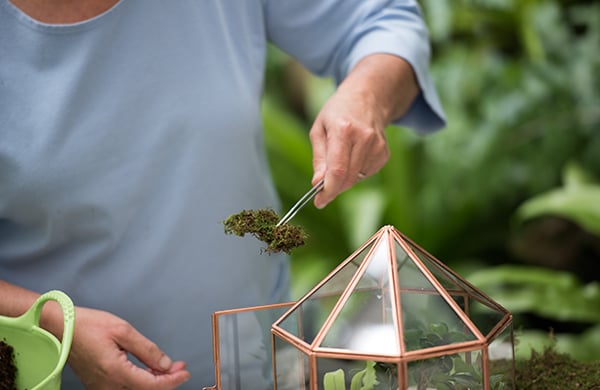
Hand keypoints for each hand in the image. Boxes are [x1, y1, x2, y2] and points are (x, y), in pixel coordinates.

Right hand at [67, 307, 189, 388]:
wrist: (61, 327)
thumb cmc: (87, 325)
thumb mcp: (123, 330)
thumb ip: (147, 350)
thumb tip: (165, 364)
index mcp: (115, 372)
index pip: (152, 385)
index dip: (172, 380)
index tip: (185, 372)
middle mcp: (108, 385)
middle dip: (166, 381)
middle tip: (179, 367)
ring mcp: (102, 387)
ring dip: (154, 381)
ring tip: (168, 367)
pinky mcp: (98, 384)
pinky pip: (125, 388)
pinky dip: (141, 381)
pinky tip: (150, 370)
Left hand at [309, 54, 418, 207]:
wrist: (367, 97)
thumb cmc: (338, 113)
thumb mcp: (319, 129)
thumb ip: (319, 158)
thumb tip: (318, 184)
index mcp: (343, 130)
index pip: (337, 170)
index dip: (328, 190)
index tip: (319, 202)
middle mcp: (364, 138)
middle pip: (347, 178)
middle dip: (333, 188)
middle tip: (322, 189)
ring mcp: (377, 146)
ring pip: (356, 178)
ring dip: (344, 178)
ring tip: (340, 157)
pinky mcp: (384, 153)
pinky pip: (366, 174)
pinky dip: (356, 171)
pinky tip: (354, 154)